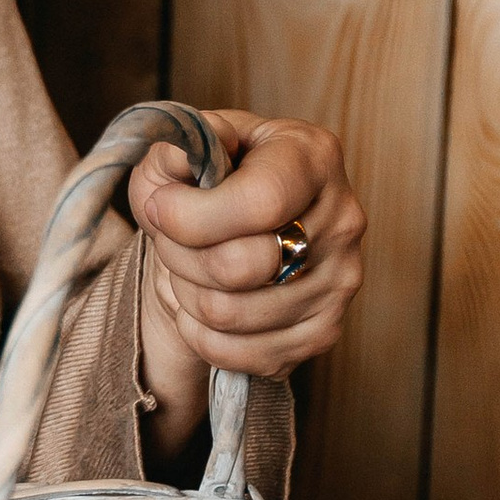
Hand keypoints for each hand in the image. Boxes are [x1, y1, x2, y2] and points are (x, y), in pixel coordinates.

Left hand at [130, 111, 365, 457]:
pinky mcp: (325, 331)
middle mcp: (341, 219)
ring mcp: (339, 281)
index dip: (191, 215)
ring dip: (185, 294)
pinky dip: (201, 334)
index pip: (259, 202)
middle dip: (178, 255)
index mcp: (314, 158)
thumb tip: (177, 164)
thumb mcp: (190, 146)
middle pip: (240, 266)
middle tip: (166, 239)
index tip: (157, 208)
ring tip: (183, 268)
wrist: (244, 224)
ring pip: (230, 314)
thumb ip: (175, 147)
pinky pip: (242, 354)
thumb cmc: (215, 180)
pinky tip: (200, 302)